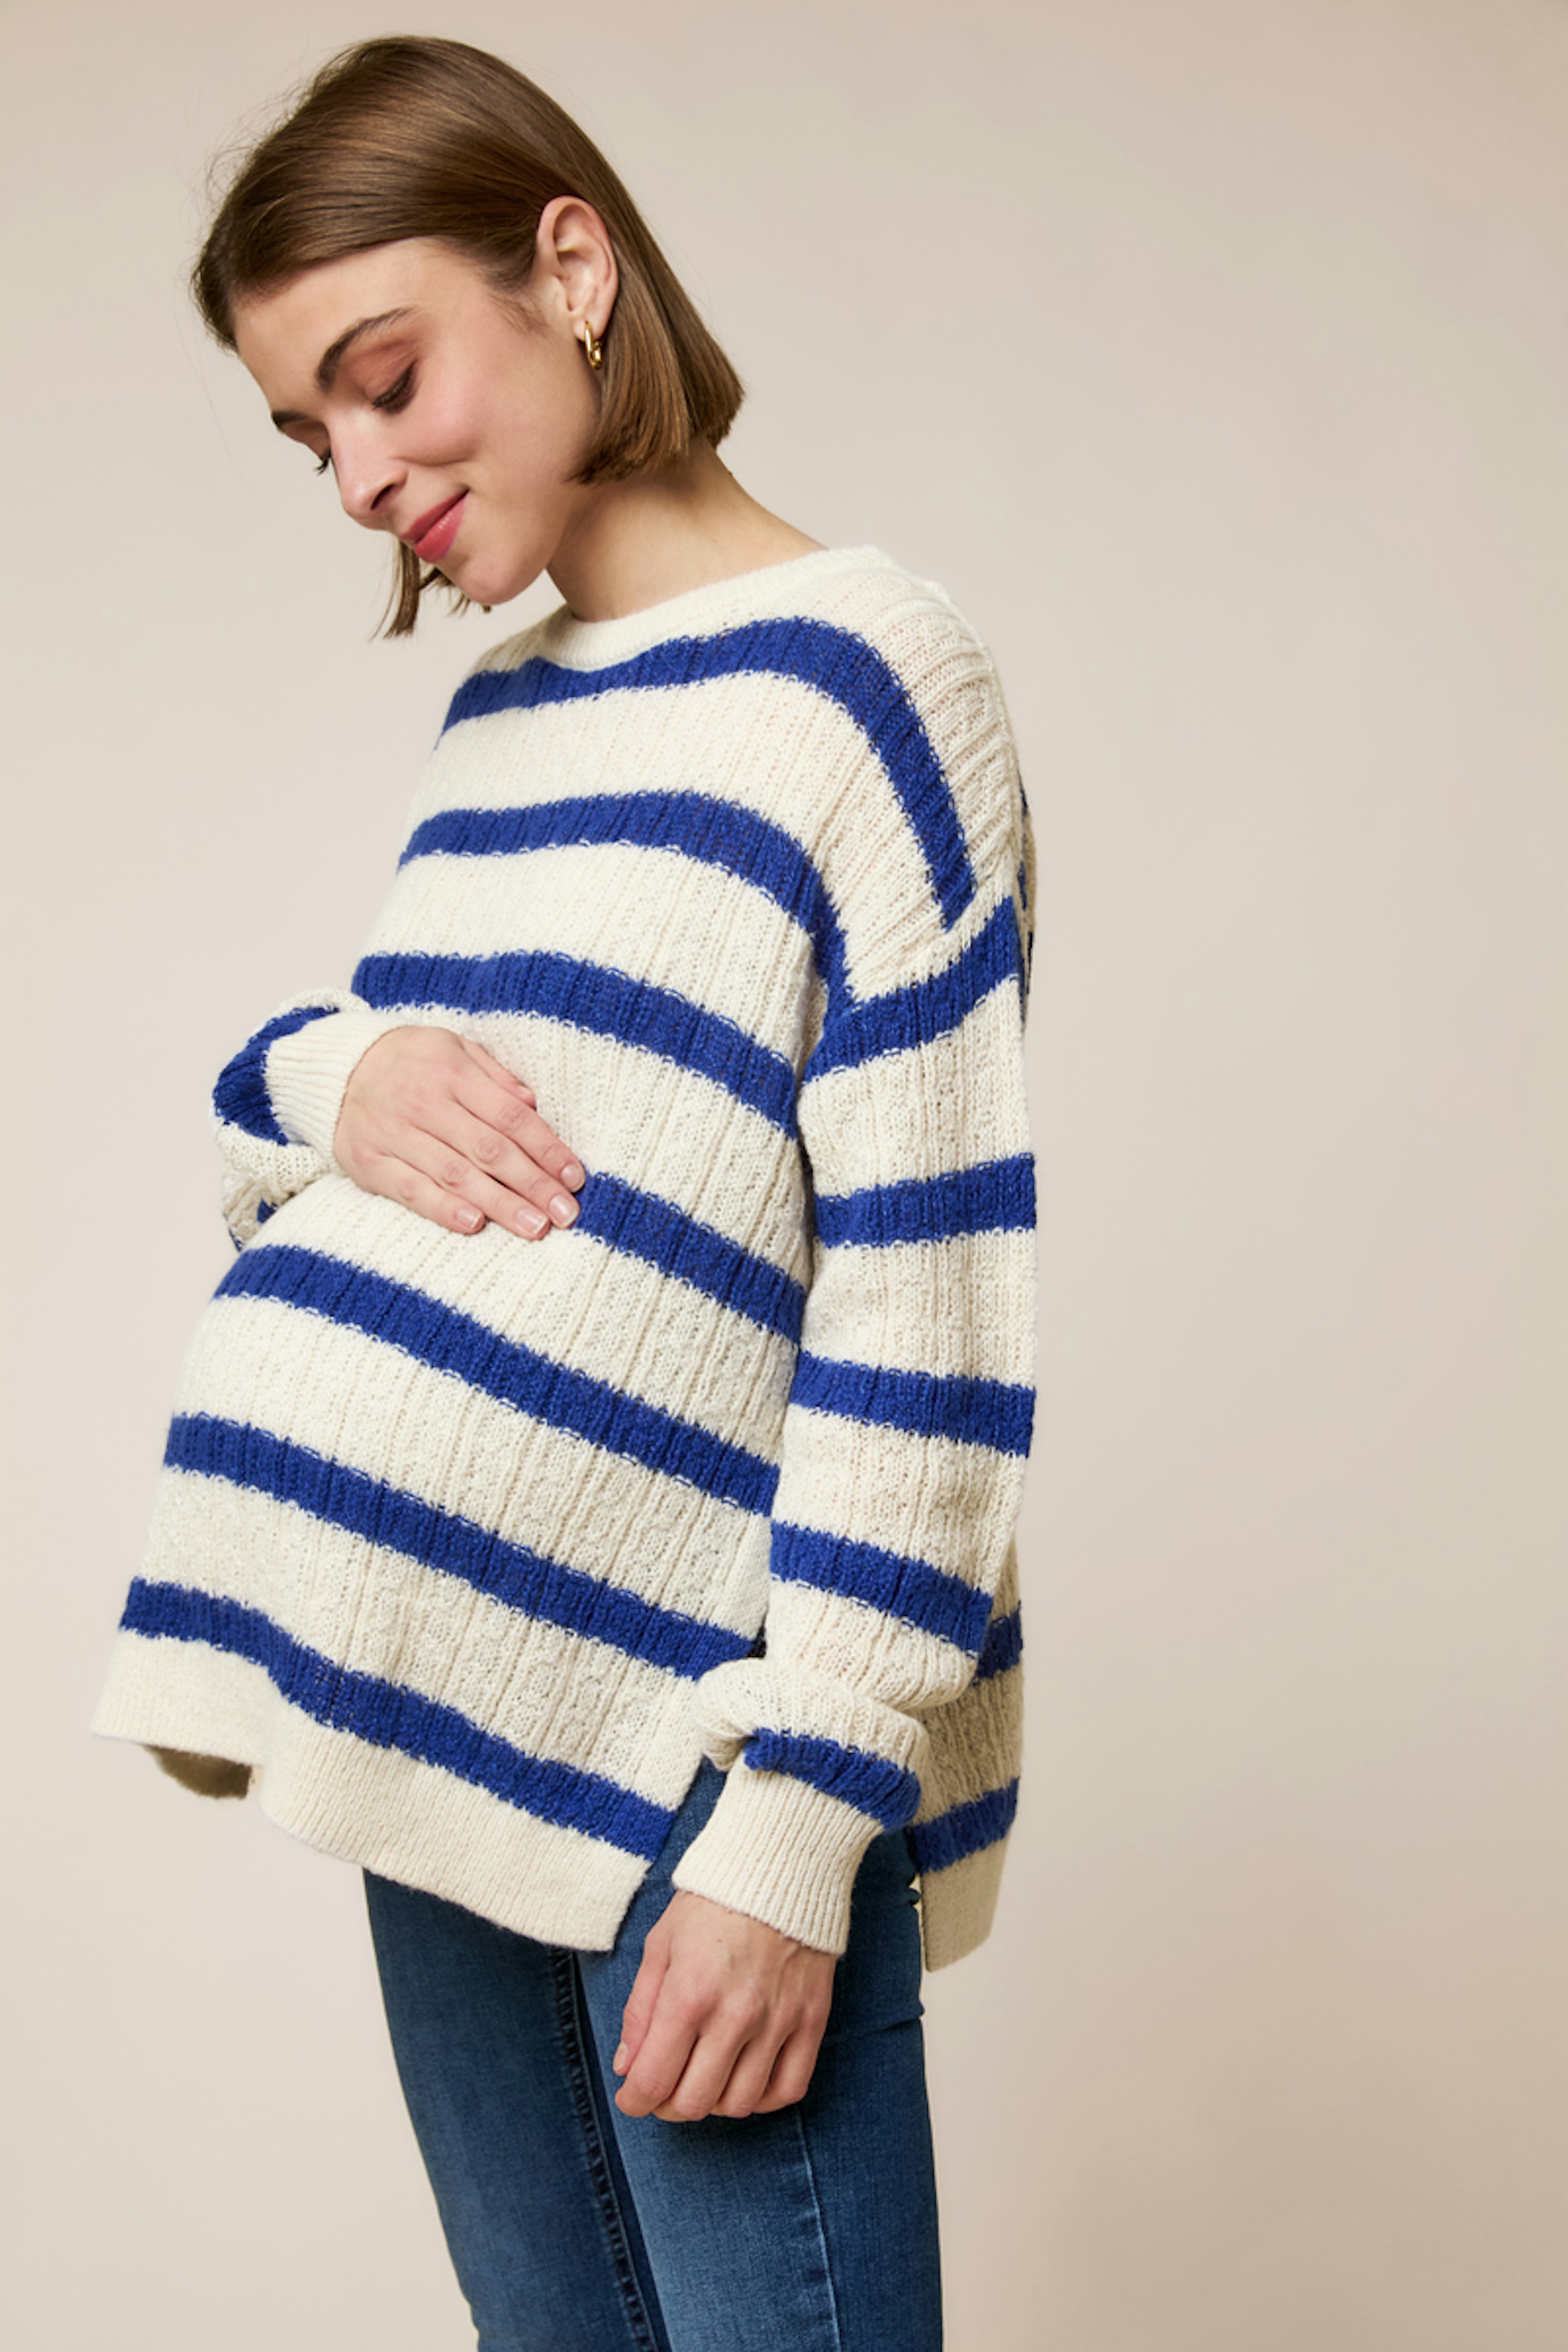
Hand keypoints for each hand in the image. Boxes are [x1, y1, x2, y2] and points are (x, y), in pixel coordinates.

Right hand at [335, 1027, 584, 1239]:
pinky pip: (411, 1190)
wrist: (336, 1068)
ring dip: (499, 1204)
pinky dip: (442, 1209)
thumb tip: (533, 1105)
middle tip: (565, 1214)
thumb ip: (495, 1076)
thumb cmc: (411, 1062)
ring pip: (454, 1175)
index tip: (575, 1177)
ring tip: (535, 1227)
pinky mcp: (369, 1162)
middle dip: (532, 1184)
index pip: (510, 1116)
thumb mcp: (454, 1048)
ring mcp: (394, 1134)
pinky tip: (475, 1225)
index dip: (546, 1148)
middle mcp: (423, 1103)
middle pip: (488, 1149)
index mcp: (451, 1072)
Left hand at [612, 1891, 835, 2122]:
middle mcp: (735, 2016)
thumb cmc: (712, 1904)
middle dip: (668, 2105)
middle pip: (694, 2103)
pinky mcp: (811, 2020)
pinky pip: (787, 2089)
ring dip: (714, 2102)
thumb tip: (627, 2067)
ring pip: (740, 2103)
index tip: (632, 2097)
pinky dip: (762, 2098)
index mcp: (689, 1995)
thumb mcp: (660, 1945)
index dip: (634, 2102)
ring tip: (704, 2076)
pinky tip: (746, 2078)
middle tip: (664, 2086)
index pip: (653, 2081)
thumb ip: (640, 2010)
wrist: (780, 1867)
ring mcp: (778, 2021)